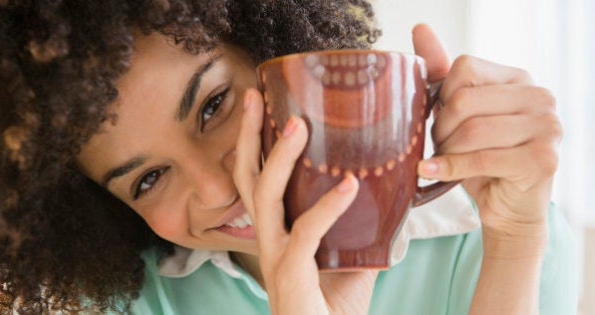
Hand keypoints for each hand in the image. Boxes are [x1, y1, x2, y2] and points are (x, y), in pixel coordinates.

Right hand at [233, 89, 377, 314]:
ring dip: (279, 158)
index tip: (260, 103)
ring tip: (298, 126)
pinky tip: (350, 185)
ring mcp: (276, 255)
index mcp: (278, 229)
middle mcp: (268, 237)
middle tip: (256, 97)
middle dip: (246, 135)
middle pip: (246, 177)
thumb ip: (362, 225)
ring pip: (266, 197)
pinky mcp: (291, 273)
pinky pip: (306, 232)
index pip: (256, 177)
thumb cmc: (333, 304)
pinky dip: (328, 206)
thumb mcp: (349, 256)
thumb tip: (392, 191)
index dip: (253, 141)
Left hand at [413, 24, 561, 240]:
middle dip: (440, 128)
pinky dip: (449, 168)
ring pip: (471, 131)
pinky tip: (432, 171)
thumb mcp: (459, 114)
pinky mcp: (543, 159)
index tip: (440, 118)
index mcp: (519, 79)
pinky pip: (481, 158)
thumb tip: (420, 28)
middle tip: (438, 145)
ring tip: (442, 159)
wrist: (507, 207)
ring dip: (446, 150)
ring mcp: (548, 127)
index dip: (441, 96)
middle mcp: (540, 96)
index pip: (465, 67)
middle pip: (465, 101)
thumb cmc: (480, 158)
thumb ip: (441, 74)